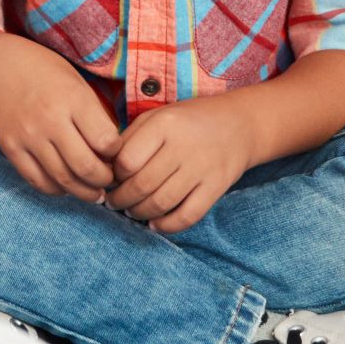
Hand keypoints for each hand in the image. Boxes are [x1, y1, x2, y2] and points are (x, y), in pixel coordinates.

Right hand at [0, 38, 117, 199]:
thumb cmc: (46, 73)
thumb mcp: (77, 83)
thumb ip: (95, 115)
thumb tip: (112, 153)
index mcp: (73, 98)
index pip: (106, 142)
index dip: (117, 153)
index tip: (115, 153)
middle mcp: (50, 119)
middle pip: (86, 167)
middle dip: (104, 180)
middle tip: (109, 180)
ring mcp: (28, 136)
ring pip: (63, 180)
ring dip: (84, 193)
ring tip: (93, 192)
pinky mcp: (10, 148)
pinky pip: (37, 181)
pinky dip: (56, 190)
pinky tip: (66, 186)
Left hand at [106, 94, 251, 234]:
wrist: (239, 124)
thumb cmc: (188, 121)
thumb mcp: (157, 117)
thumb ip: (131, 138)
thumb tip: (105, 168)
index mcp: (164, 124)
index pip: (127, 160)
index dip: (113, 175)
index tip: (111, 179)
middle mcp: (182, 146)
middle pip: (141, 185)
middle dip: (121, 200)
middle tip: (114, 202)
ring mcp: (202, 168)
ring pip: (161, 203)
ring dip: (140, 214)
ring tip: (132, 212)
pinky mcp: (216, 187)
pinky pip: (188, 215)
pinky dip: (168, 226)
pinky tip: (156, 224)